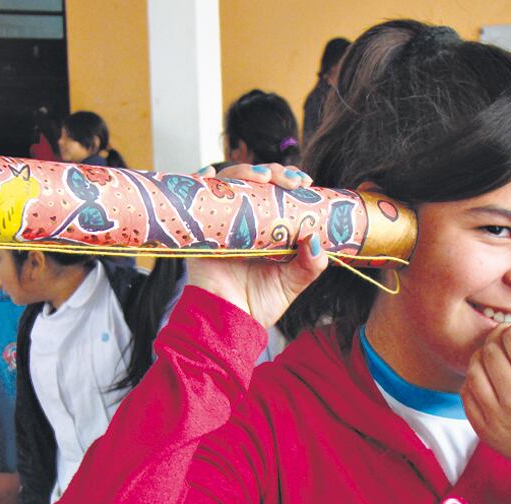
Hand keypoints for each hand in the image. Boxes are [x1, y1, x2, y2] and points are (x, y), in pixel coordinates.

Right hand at [187, 163, 325, 327]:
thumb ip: (310, 264)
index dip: (289, 180)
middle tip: (290, 180)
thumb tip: (316, 238)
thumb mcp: (293, 283)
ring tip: (263, 177)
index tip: (304, 182)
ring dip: (245, 172)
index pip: (277, 193)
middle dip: (274, 172)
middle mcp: (244, 221)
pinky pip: (195, 200)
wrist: (229, 324)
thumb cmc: (259, 305)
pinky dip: (198, 182)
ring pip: (229, 184)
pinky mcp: (200, 231)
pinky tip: (208, 175)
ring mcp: (222, 223)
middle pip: (255, 182)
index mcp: (267, 229)